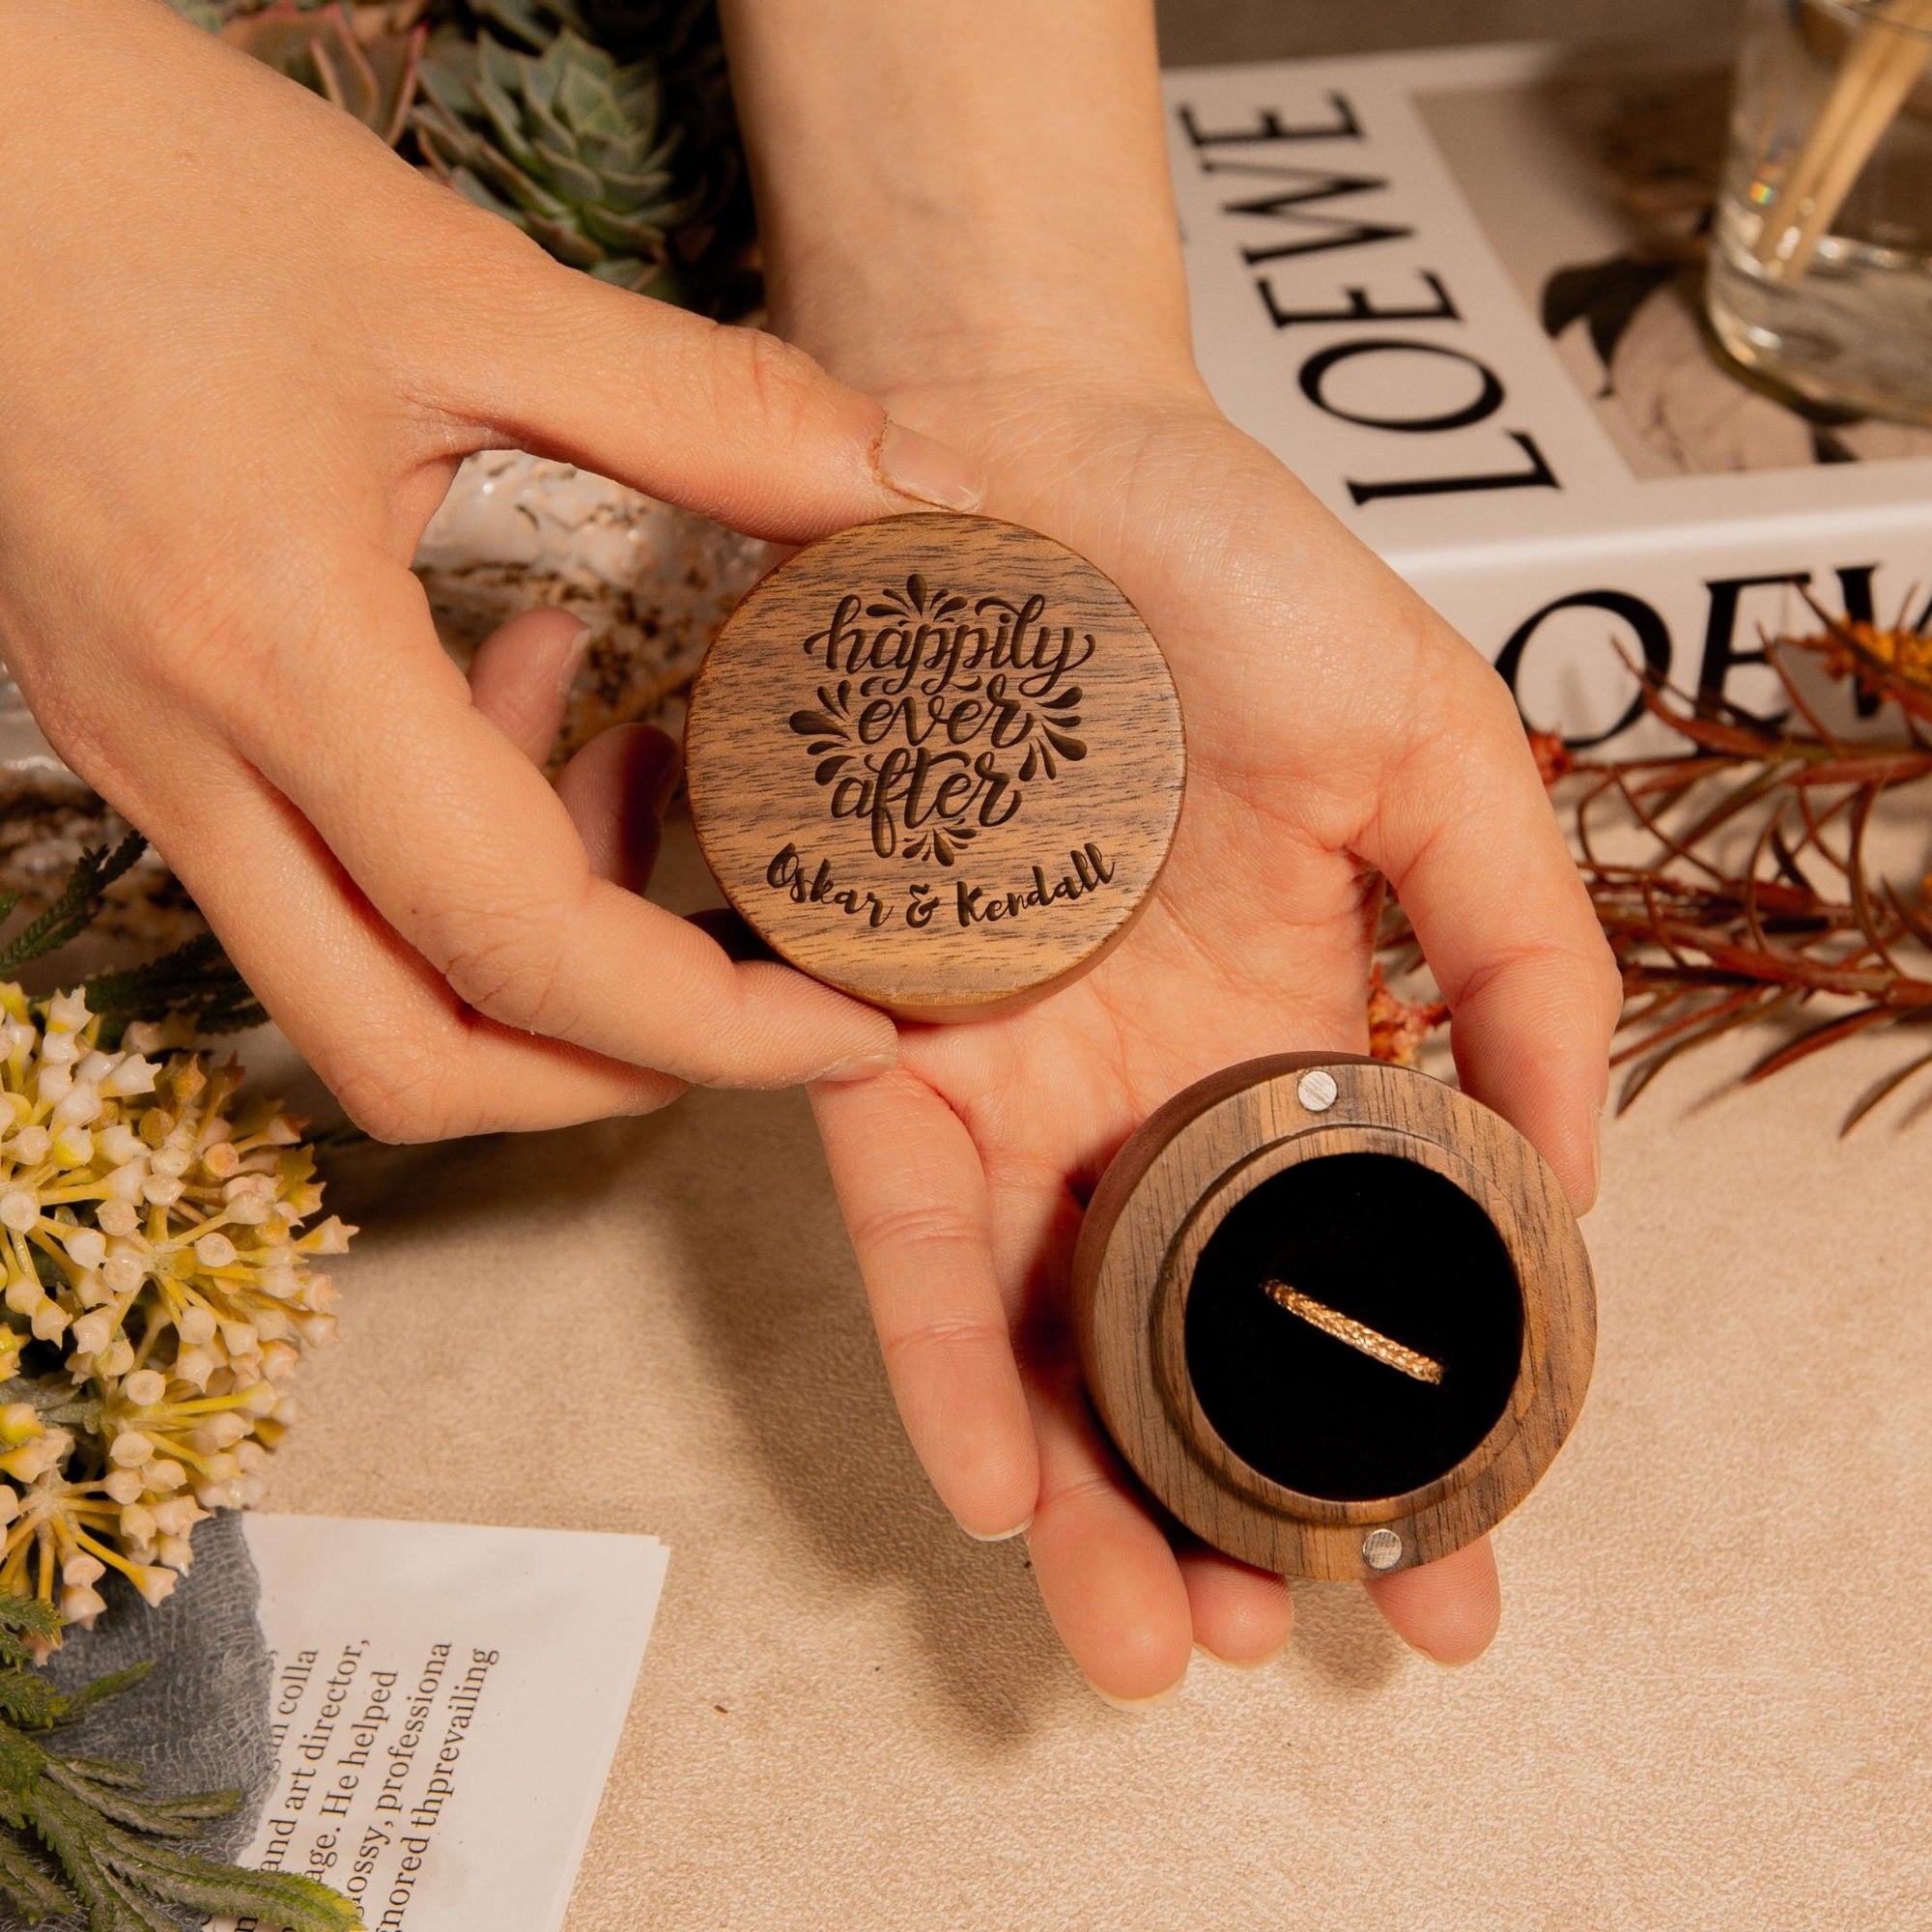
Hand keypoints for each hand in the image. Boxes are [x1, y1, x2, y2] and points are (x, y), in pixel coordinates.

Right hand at [0, 0, 985, 1138]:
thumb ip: (708, 409)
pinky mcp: (150, 733)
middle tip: (772, 993)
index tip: (850, 1023)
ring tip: (650, 775)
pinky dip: (459, 850)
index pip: (524, 948)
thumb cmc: (154, 182)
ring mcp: (155, 766)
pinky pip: (319, 885)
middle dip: (621, 1065)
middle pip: (416, 1057)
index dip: (713, 1025)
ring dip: (540, 957)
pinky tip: (528, 685)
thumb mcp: (462, 289)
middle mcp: (195, 759)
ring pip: (360, 997)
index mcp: (280, 657)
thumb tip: (905, 491)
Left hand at [806, 369, 1619, 1698]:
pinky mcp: (866, 1028)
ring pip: (1038, 1323)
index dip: (1395, 1432)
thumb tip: (1570, 1184)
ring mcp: (1004, 1068)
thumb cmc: (1228, 575)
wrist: (1020, 447)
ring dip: (1083, 1488)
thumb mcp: (1435, 754)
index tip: (1449, 1574)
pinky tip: (994, 1474)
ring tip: (1144, 1624)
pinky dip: (945, 1347)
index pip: (1336, 1276)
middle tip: (1261, 1639)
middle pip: (1171, 1339)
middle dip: (1216, 1508)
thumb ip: (1522, 961)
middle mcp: (1137, 1082)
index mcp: (1281, 1033)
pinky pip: (899, 1218)